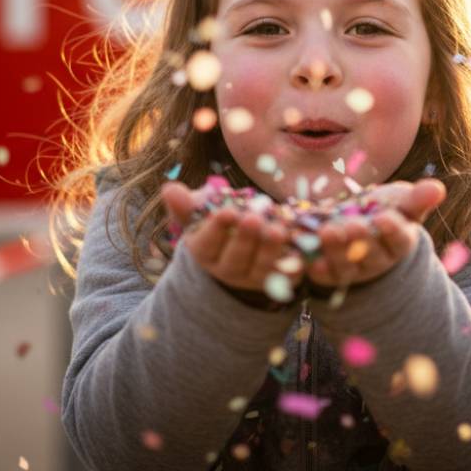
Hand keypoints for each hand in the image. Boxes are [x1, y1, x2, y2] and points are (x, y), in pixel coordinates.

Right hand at [160, 181, 303, 293]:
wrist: (241, 253)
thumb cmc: (218, 225)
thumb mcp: (200, 215)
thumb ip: (186, 205)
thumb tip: (169, 189)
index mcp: (204, 253)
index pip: (206, 245)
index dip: (216, 230)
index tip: (226, 211)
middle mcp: (227, 270)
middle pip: (235, 259)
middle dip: (245, 239)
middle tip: (254, 218)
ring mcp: (252, 279)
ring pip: (261, 270)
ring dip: (270, 250)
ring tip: (278, 229)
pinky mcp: (277, 282)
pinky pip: (286, 278)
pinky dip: (293, 267)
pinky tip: (301, 253)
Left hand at [307, 179, 445, 288]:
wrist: (359, 227)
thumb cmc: (386, 211)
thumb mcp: (401, 202)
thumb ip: (417, 198)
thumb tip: (438, 188)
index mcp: (398, 244)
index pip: (398, 240)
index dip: (392, 231)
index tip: (384, 217)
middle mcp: (376, 262)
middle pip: (368, 254)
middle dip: (359, 240)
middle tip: (350, 225)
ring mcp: (351, 270)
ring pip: (343, 264)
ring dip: (334, 250)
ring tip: (325, 231)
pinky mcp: (327, 273)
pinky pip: (318, 270)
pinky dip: (308, 261)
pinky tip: (301, 245)